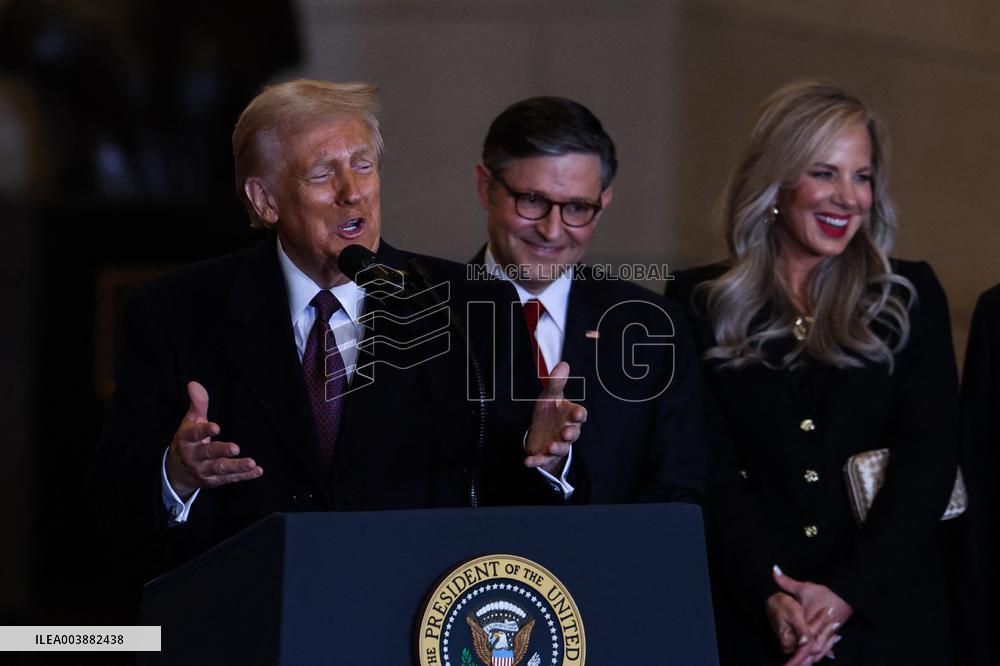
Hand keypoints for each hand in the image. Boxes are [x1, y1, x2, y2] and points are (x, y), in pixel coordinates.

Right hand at [165, 381, 262, 499]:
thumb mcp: (190, 422)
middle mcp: (194, 457)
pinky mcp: (214, 481)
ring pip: (221, 469)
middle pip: (208, 454)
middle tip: (235, 448)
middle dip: (221, 451)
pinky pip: (230, 479)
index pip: (194, 434)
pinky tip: (257, 471)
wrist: (176, 472)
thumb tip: (194, 384)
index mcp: (186, 440)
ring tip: (251, 463)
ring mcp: (204, 470)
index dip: (204, 431)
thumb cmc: (188, 441)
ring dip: (237, 466)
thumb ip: (197, 404)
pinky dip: (244, 476)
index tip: (216, 427)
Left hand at [523, 362, 586, 474]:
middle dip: (570, 434)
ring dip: (557, 447)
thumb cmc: (550, 412)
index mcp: (569, 415)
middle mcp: (566, 431)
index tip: (578, 414)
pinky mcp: (545, 455)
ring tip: (551, 446)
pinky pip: (542, 460)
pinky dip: (536, 462)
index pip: (579, 414)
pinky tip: (528, 462)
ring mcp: (557, 444)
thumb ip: (556, 383)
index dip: (579, 414)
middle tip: (566, 433)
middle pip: (573, 434)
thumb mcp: (550, 396)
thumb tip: (563, 364)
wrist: (541, 432)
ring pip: (560, 448)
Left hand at [773, 565, 851, 662]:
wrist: (846, 594)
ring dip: (808, 660)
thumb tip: (774, 571)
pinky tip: (811, 661)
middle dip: (800, 662)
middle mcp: (820, 633)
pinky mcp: (831, 636)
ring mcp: (827, 635)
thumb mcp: (803, 587)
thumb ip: (786, 582)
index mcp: (810, 624)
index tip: (786, 665)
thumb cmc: (824, 592)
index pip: (803, 644)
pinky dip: (818, 655)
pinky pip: (824, 649)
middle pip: (810, 653)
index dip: (795, 657)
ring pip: (818, 653)